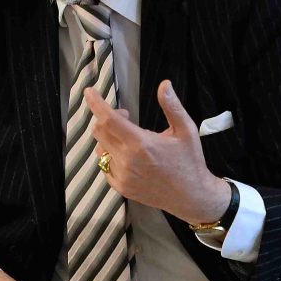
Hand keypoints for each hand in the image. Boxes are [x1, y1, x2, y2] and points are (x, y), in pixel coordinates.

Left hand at [85, 79, 229, 224]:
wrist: (191, 196)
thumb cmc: (189, 161)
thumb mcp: (186, 130)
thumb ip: (172, 106)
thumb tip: (164, 84)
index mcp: (141, 144)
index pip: (108, 119)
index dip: (96, 103)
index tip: (89, 92)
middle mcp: (127, 160)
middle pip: (99, 131)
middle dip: (106, 117)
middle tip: (125, 115)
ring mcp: (122, 176)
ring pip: (100, 148)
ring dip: (108, 137)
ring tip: (128, 136)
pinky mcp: (121, 187)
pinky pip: (104, 165)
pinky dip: (110, 154)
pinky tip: (128, 154)